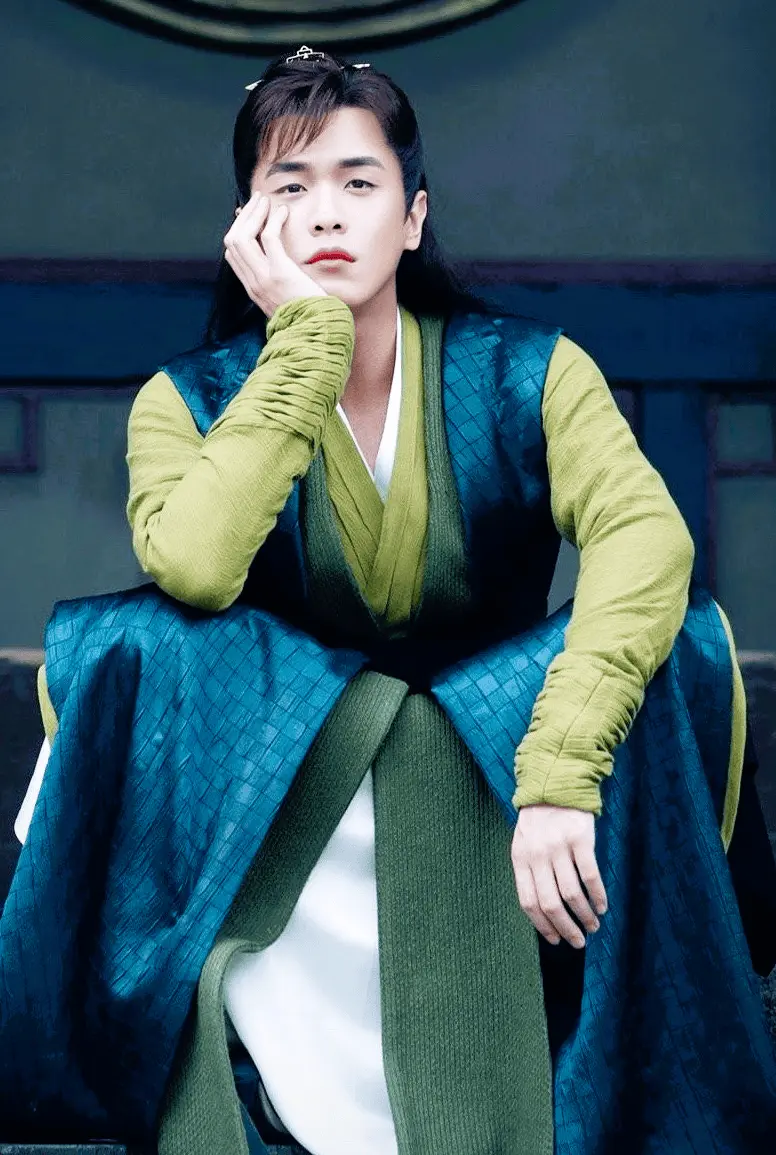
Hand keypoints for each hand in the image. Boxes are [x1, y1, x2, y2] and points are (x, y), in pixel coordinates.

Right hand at [223, 193, 326, 318]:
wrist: (316, 331)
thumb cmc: (308, 315)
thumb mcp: (285, 300)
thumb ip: (278, 284)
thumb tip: (280, 265)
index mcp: (253, 289)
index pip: (232, 254)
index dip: (237, 231)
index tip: (248, 217)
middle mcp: (253, 283)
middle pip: (233, 241)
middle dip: (243, 216)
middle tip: (257, 201)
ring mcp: (264, 278)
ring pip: (243, 237)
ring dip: (254, 213)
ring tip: (266, 201)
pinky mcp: (280, 273)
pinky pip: (269, 238)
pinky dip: (273, 220)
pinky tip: (283, 212)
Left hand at [510, 803, 607, 948]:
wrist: (555, 782)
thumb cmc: (539, 818)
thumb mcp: (524, 843)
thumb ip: (529, 871)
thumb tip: (541, 911)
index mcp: (520, 859)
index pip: (528, 902)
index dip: (543, 926)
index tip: (556, 941)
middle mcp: (538, 855)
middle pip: (551, 903)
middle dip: (566, 928)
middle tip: (579, 942)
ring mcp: (559, 847)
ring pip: (572, 894)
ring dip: (584, 916)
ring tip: (593, 926)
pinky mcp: (580, 839)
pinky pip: (590, 875)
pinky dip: (597, 895)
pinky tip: (602, 906)